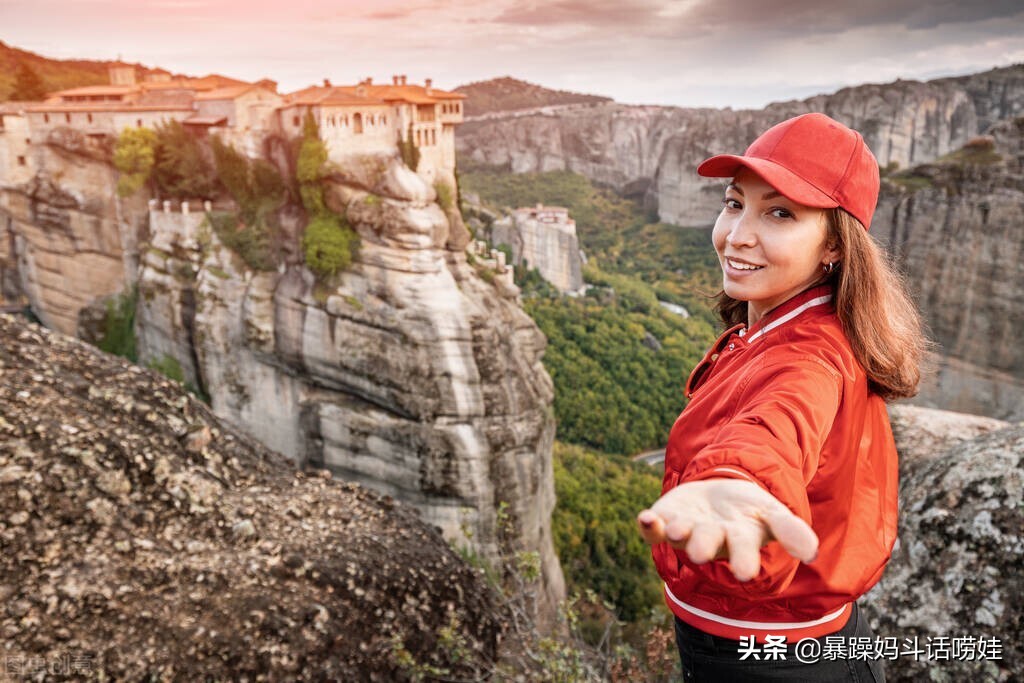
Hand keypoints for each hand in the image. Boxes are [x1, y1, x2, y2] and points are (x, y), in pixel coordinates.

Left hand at [637, 478, 817, 581]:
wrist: (720, 492)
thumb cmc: (749, 511)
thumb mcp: (773, 514)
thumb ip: (791, 531)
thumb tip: (811, 552)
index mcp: (738, 541)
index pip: (742, 552)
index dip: (743, 560)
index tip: (744, 573)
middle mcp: (709, 539)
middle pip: (706, 543)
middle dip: (703, 546)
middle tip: (701, 553)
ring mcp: (685, 529)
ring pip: (678, 535)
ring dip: (676, 533)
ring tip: (676, 531)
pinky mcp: (664, 518)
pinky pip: (652, 527)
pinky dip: (647, 525)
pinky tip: (645, 518)